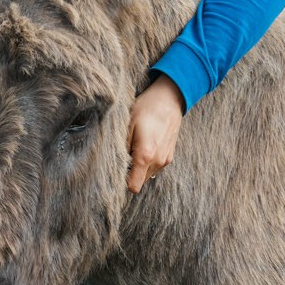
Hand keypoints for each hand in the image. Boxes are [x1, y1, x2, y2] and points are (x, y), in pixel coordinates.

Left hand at [127, 74, 184, 194]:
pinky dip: (148, 161)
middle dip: (131, 173)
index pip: (133, 186)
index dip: (123, 182)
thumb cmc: (146, 108)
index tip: (117, 171)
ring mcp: (166, 159)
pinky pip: (155, 166)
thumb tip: (114, 164)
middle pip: (140, 181)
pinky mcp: (170, 155)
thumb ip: (121, 147)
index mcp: (145, 155)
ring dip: (140, 167)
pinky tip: (146, 144)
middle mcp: (158, 161)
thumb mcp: (127, 124)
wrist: (170, 98)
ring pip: (148, 174)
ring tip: (136, 147)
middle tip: (124, 155)